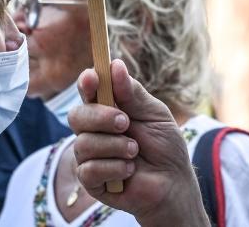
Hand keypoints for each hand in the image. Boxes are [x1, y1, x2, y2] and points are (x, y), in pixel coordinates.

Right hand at [69, 60, 206, 226]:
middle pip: (76, 116)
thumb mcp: (155, 114)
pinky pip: (89, 170)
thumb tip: (115, 65)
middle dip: (100, 117)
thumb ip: (134, 93)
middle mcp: (93, 130)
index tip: (92, 78)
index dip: (86, 83)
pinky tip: (130, 170)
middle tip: (125, 122)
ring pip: (83, 144)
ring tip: (135, 151)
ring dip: (115, 146)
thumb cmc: (164, 145)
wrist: (173, 182)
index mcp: (108, 109)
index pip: (88, 91)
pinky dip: (115, 168)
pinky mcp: (90, 181)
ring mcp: (89, 156)